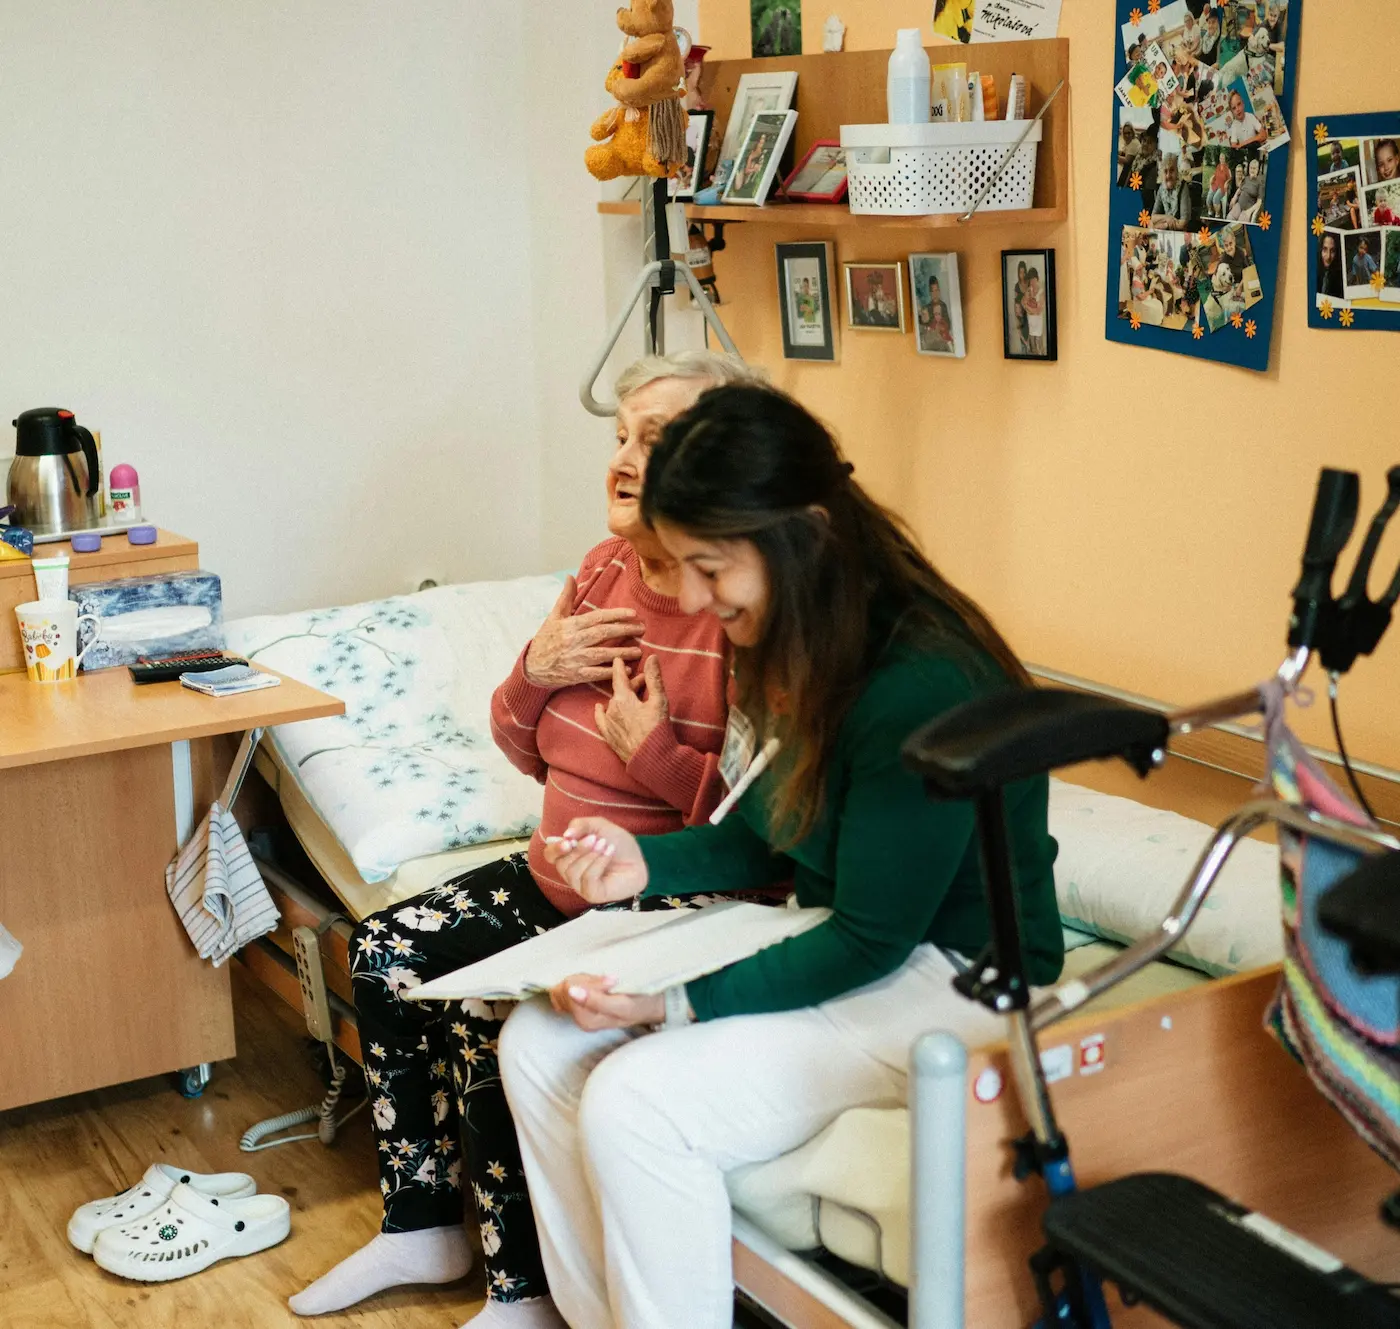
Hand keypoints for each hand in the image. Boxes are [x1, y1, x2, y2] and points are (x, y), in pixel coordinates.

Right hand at [524, 576, 644, 689]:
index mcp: (570, 626)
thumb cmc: (545, 640)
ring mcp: (575, 659)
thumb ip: (565, 597)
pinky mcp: (576, 675)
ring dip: (622, 652)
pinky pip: (596, 673)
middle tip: (642, 628)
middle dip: (624, 630)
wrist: (531, 667)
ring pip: (602, 654)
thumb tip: (570, 577)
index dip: (616, 615)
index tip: (633, 613)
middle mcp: (574, 641)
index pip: (597, 617)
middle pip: (603, 633)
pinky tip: (626, 669)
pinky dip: (611, 671)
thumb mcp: (553, 617)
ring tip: (638, 650)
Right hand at [542, 818, 646, 902]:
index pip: (550, 855)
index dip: (555, 848)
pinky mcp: (592, 894)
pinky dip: (598, 863)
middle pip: (561, 863)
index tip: (568, 841)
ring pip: (573, 871)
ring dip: (590, 855)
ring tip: (606, 846)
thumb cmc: (619, 845)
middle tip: (596, 839)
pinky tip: (609, 854)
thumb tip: (565, 835)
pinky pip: (587, 879)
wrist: (639, 860)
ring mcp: (581, 885)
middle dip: (578, 849)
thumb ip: (581, 825)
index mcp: (570, 855)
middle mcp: (571, 872)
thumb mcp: (600, 827)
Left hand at [549, 974, 663, 1030]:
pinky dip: (583, 979)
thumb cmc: (637, 1006)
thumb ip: (596, 1000)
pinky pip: (569, 985)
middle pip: (565, 987)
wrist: (648, 1006)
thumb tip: (572, 991)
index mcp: (586, 1020)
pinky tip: (597, 984)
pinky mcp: (580, 1003)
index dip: (589, 981)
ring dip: (585, 978)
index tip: (610, 982)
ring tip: (603, 983)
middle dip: (586, 979)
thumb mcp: (621, 1005)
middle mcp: (579, 1017)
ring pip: (566, 984)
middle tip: (606, 982)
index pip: (570, 990)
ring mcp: (578, 1010)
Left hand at [595, 655, 667, 762]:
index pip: (618, 677)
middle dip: (631, 684)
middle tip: (643, 680)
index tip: (618, 658)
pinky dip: (600, 712)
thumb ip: (654, 678)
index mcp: (624, 699)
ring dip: (622, 698)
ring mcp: (609, 723)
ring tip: (634, 697)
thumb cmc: (657, 729)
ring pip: (613, 704)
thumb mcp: (659, 701)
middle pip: (619, 691)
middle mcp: (612, 709)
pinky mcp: (608, 736)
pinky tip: (600, 708)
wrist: (651, 759)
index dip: (619, 666)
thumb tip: (651, 657)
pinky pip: (601, 720)